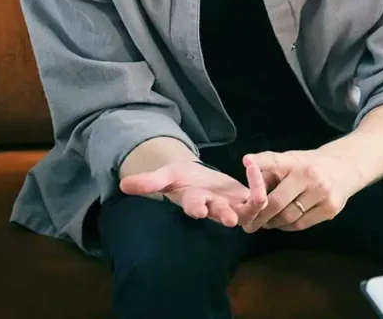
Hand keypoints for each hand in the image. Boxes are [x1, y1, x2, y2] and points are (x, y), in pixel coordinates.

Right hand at [119, 159, 267, 227]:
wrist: (198, 180)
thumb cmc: (181, 180)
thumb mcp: (165, 177)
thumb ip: (148, 182)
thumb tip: (123, 185)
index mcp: (194, 201)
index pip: (194, 207)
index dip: (196, 208)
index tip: (198, 210)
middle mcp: (214, 207)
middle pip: (221, 214)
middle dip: (225, 215)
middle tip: (230, 219)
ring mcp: (232, 206)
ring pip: (248, 213)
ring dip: (254, 197)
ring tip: (252, 169)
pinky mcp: (246, 199)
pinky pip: (260, 197)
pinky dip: (260, 181)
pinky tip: (252, 163)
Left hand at [237, 148, 363, 232]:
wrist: (346, 167)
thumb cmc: (310, 165)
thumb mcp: (291, 160)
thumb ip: (269, 172)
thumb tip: (247, 193)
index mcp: (296, 161)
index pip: (275, 160)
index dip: (259, 163)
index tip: (246, 161)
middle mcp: (310, 176)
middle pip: (276, 202)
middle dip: (259, 216)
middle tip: (248, 225)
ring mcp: (322, 193)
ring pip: (288, 217)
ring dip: (273, 223)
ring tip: (265, 223)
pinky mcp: (330, 208)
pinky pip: (301, 224)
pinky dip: (287, 227)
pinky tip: (283, 223)